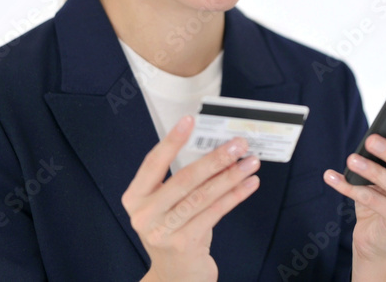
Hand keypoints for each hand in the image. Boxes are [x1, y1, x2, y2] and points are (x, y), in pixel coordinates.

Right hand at [122, 115, 260, 281]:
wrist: (175, 277)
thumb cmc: (174, 232)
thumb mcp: (168, 206)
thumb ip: (183, 182)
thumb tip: (217, 151)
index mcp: (135, 198)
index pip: (153, 162)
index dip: (172, 140)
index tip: (190, 120)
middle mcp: (144, 215)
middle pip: (184, 179)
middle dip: (215, 158)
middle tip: (238, 144)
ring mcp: (163, 231)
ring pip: (202, 195)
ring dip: (230, 176)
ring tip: (250, 162)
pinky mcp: (184, 244)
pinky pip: (214, 213)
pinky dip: (234, 196)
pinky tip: (249, 185)